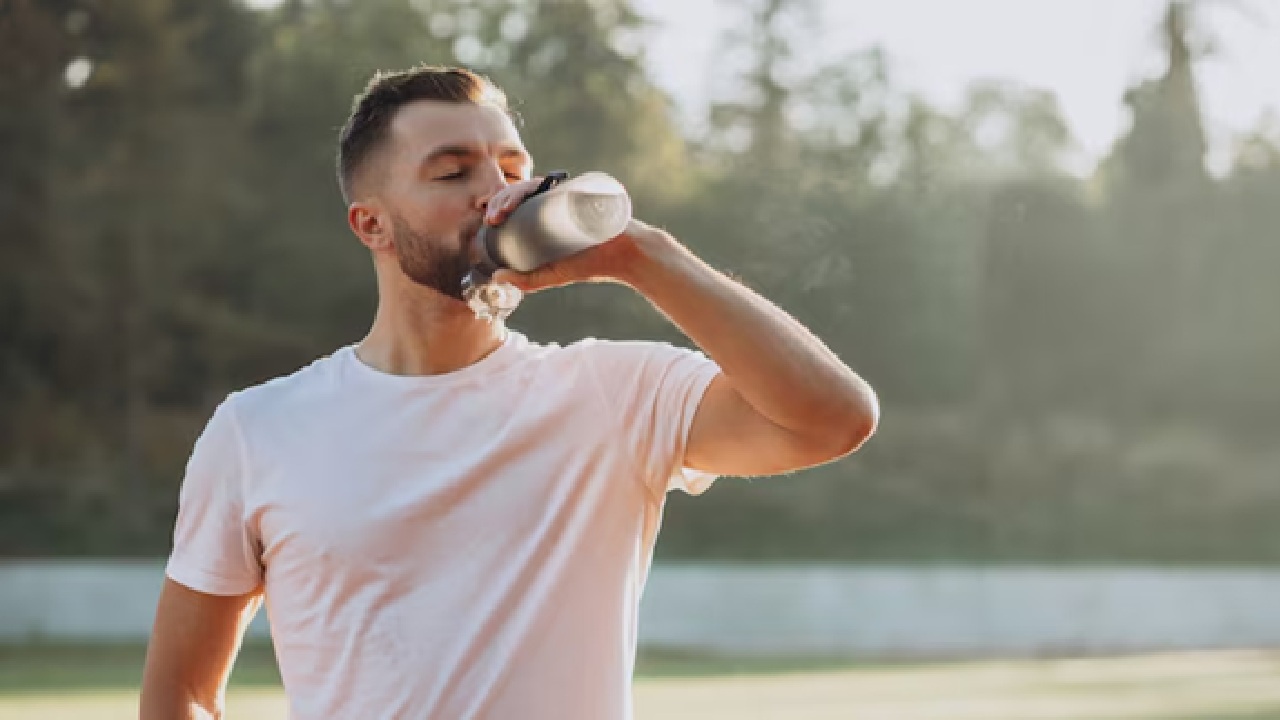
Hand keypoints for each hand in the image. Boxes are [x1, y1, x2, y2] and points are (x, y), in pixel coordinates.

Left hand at [485, 177, 673, 293]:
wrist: (625, 255)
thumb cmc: (592, 264)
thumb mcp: (554, 274)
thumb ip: (527, 280)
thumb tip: (495, 278)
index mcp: (544, 217)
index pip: (516, 206)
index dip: (499, 208)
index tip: (489, 222)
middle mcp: (553, 202)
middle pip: (520, 193)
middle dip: (501, 201)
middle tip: (492, 219)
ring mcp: (566, 194)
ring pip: (532, 185)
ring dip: (512, 194)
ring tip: (503, 211)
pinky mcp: (578, 189)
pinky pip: (553, 182)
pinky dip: (535, 186)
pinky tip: (524, 196)